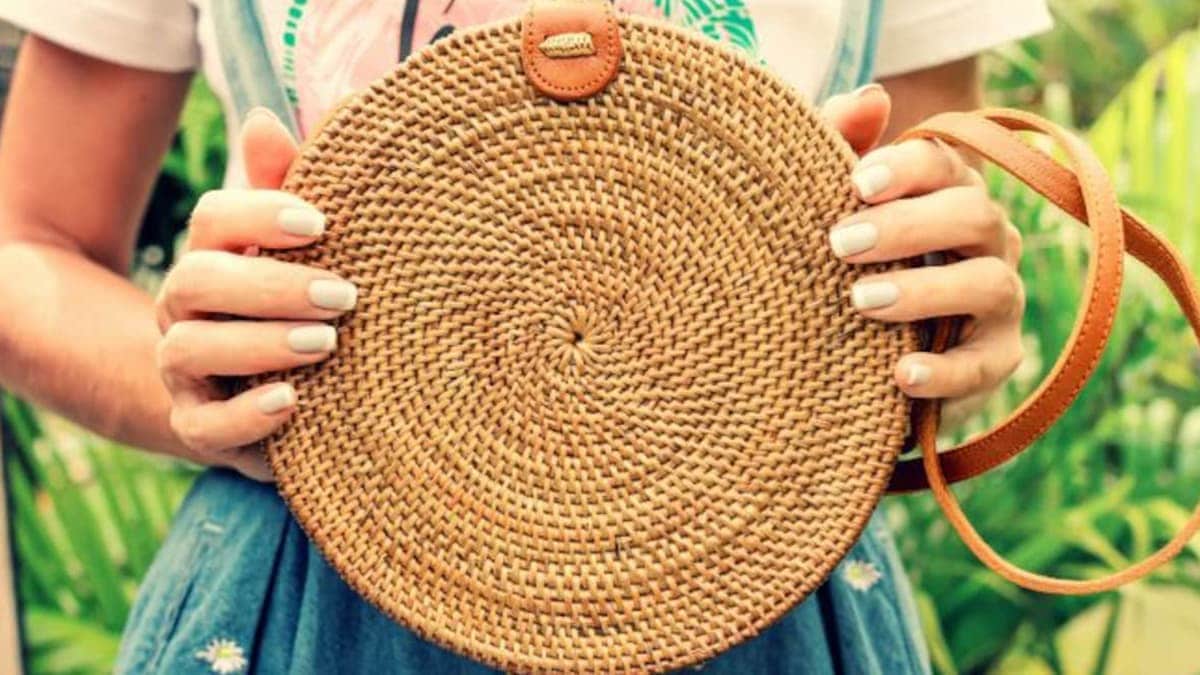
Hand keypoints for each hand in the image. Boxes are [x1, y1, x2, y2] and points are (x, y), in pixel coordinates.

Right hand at [154, 108, 351, 480]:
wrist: (271, 389)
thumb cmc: (297, 303)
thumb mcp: (300, 248)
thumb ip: (287, 189)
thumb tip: (266, 117)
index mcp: (214, 255)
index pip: (212, 219)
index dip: (258, 214)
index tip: (320, 223)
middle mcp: (185, 308)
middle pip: (196, 283)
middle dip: (270, 285)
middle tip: (344, 294)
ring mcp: (185, 369)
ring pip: (190, 350)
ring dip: (260, 344)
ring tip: (326, 343)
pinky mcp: (199, 425)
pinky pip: (204, 426)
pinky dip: (246, 415)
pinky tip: (293, 401)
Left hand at [822, 85, 1024, 419]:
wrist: (851, 351)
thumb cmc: (844, 258)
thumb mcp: (832, 204)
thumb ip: (843, 145)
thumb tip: (870, 95)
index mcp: (948, 193)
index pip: (945, 164)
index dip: (907, 169)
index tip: (855, 183)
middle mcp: (987, 239)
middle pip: (975, 216)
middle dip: (908, 227)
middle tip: (840, 243)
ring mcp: (999, 300)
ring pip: (991, 285)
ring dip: (926, 291)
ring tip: (860, 300)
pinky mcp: (996, 359)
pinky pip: (984, 365)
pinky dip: (944, 371)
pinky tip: (899, 374)